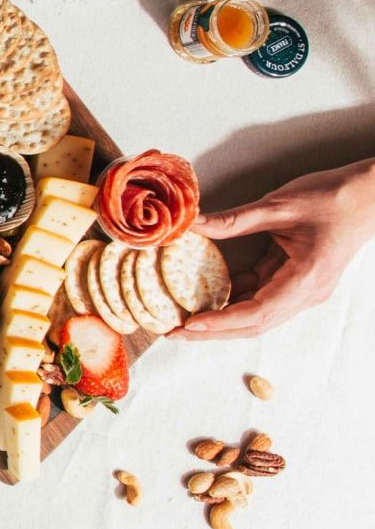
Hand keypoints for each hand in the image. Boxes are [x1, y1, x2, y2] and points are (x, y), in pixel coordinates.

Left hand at [173, 159, 374, 339]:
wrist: (368, 196)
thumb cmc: (331, 198)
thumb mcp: (278, 206)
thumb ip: (234, 220)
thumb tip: (193, 225)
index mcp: (306, 278)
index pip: (258, 311)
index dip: (221, 321)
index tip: (189, 324)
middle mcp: (306, 293)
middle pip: (254, 323)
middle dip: (213, 331)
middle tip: (174, 332)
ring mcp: (303, 290)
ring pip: (257, 315)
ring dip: (221, 320)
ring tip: (184, 321)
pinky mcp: (297, 281)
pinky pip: (261, 297)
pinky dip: (234, 301)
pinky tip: (206, 298)